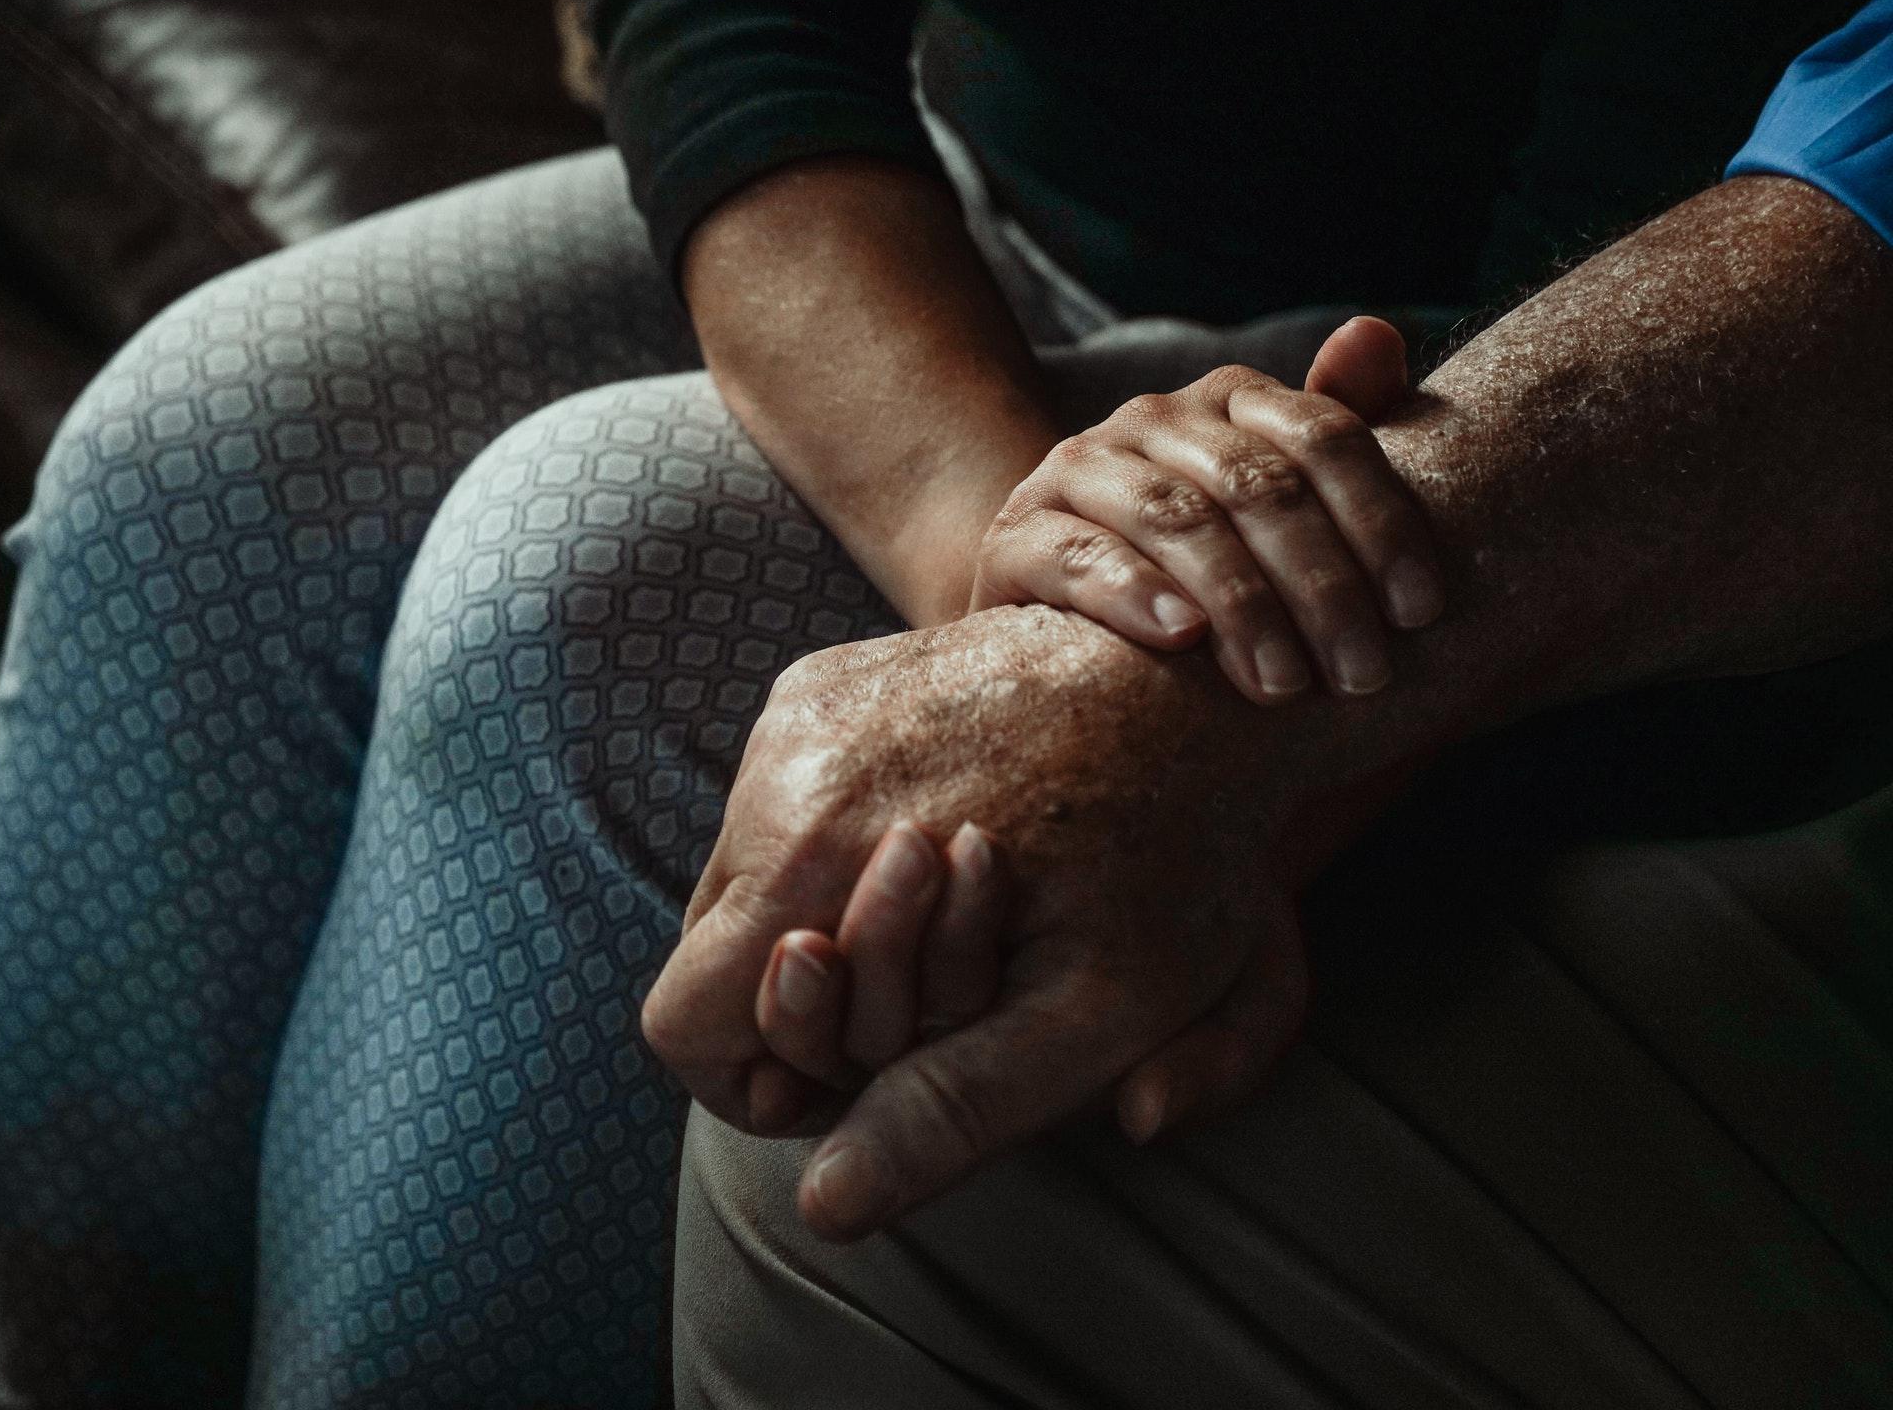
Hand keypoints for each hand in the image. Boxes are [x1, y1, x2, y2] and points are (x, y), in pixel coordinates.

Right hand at [643, 605, 1347, 1240]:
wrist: (1209, 682)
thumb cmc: (1175, 855)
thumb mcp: (1089, 1009)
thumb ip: (948, 1108)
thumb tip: (822, 1213)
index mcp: (812, 851)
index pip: (685, 1018)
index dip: (760, 1077)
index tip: (858, 1081)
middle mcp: (781, 762)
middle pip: (716, 944)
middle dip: (809, 998)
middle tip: (935, 997)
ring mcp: (801, 708)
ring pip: (747, 873)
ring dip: (823, 917)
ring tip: (957, 906)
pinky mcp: (827, 680)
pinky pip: (780, 801)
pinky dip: (835, 847)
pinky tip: (945, 841)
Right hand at [972, 316, 1441, 701]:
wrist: (1053, 608)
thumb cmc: (1198, 573)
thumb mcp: (1278, 513)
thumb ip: (1335, 442)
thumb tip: (1376, 334)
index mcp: (1231, 403)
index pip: (1324, 439)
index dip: (1381, 521)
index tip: (1420, 611)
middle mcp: (1153, 420)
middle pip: (1259, 485)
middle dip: (1323, 585)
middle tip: (1364, 675)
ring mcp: (1079, 471)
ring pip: (1177, 519)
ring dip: (1244, 604)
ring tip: (1285, 682)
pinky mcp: (1017, 536)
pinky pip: (1079, 555)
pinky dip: (1133, 591)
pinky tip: (1182, 635)